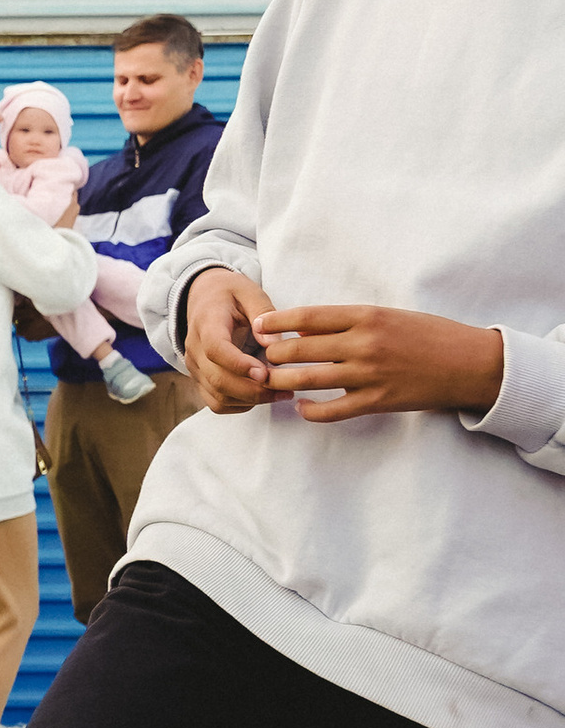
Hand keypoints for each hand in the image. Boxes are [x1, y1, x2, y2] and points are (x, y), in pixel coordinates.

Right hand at [184, 268, 281, 411]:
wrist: (202, 297)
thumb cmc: (229, 294)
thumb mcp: (249, 291)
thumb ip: (263, 313)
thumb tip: (273, 345)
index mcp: (206, 323)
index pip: (216, 349)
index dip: (239, 365)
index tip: (264, 372)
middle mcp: (195, 349)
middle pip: (217, 379)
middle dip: (253, 390)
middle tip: (285, 389)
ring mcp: (195, 368)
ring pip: (218, 396)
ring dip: (250, 400)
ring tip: (280, 394)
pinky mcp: (201, 380)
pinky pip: (217, 403)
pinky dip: (240, 405)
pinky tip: (262, 396)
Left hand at [253, 305, 505, 422]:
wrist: (469, 363)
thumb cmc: (429, 334)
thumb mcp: (389, 316)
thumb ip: (349, 322)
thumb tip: (305, 329)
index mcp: (367, 316)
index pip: (308, 316)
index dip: (277, 321)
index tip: (259, 325)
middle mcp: (364, 343)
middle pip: (301, 348)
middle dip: (274, 353)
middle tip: (260, 356)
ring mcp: (369, 374)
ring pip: (310, 378)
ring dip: (284, 380)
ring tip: (270, 380)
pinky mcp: (377, 401)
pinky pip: (333, 409)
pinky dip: (312, 410)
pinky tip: (301, 407)